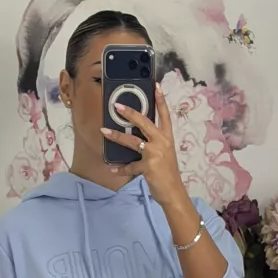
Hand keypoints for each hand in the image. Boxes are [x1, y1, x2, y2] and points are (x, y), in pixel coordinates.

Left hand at [101, 83, 188, 210]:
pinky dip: (121, 168)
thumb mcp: (164, 153)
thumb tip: (135, 135)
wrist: (173, 192)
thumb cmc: (167, 172)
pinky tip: (113, 169)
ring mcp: (155, 154)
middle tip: (117, 105)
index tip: (155, 86)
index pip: (164, 115)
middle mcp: (162, 142)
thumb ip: (153, 143)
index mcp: (167, 137)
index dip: (160, 100)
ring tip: (104, 131)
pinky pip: (130, 166)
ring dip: (116, 136)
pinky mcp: (148, 167)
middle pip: (145, 122)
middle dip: (130, 113)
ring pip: (132, 141)